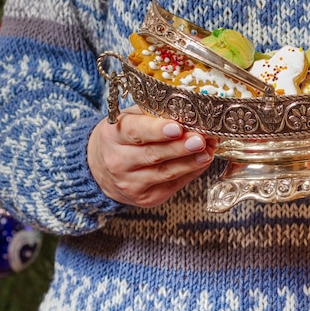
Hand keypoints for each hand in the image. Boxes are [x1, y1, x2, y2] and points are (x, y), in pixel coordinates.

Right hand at [88, 106, 215, 206]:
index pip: (135, 131)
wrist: (101, 169)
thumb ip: (154, 114)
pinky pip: (173, 184)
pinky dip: (191, 172)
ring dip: (190, 161)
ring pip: (166, 173)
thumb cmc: (122, 137)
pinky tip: (202, 161)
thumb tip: (190, 112)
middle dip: (180, 147)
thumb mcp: (130, 118)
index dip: (156, 130)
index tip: (176, 127)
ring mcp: (131, 183)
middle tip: (200, 140)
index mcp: (112, 135)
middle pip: (153, 155)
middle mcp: (118, 161)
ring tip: (208, 151)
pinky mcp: (145, 198)